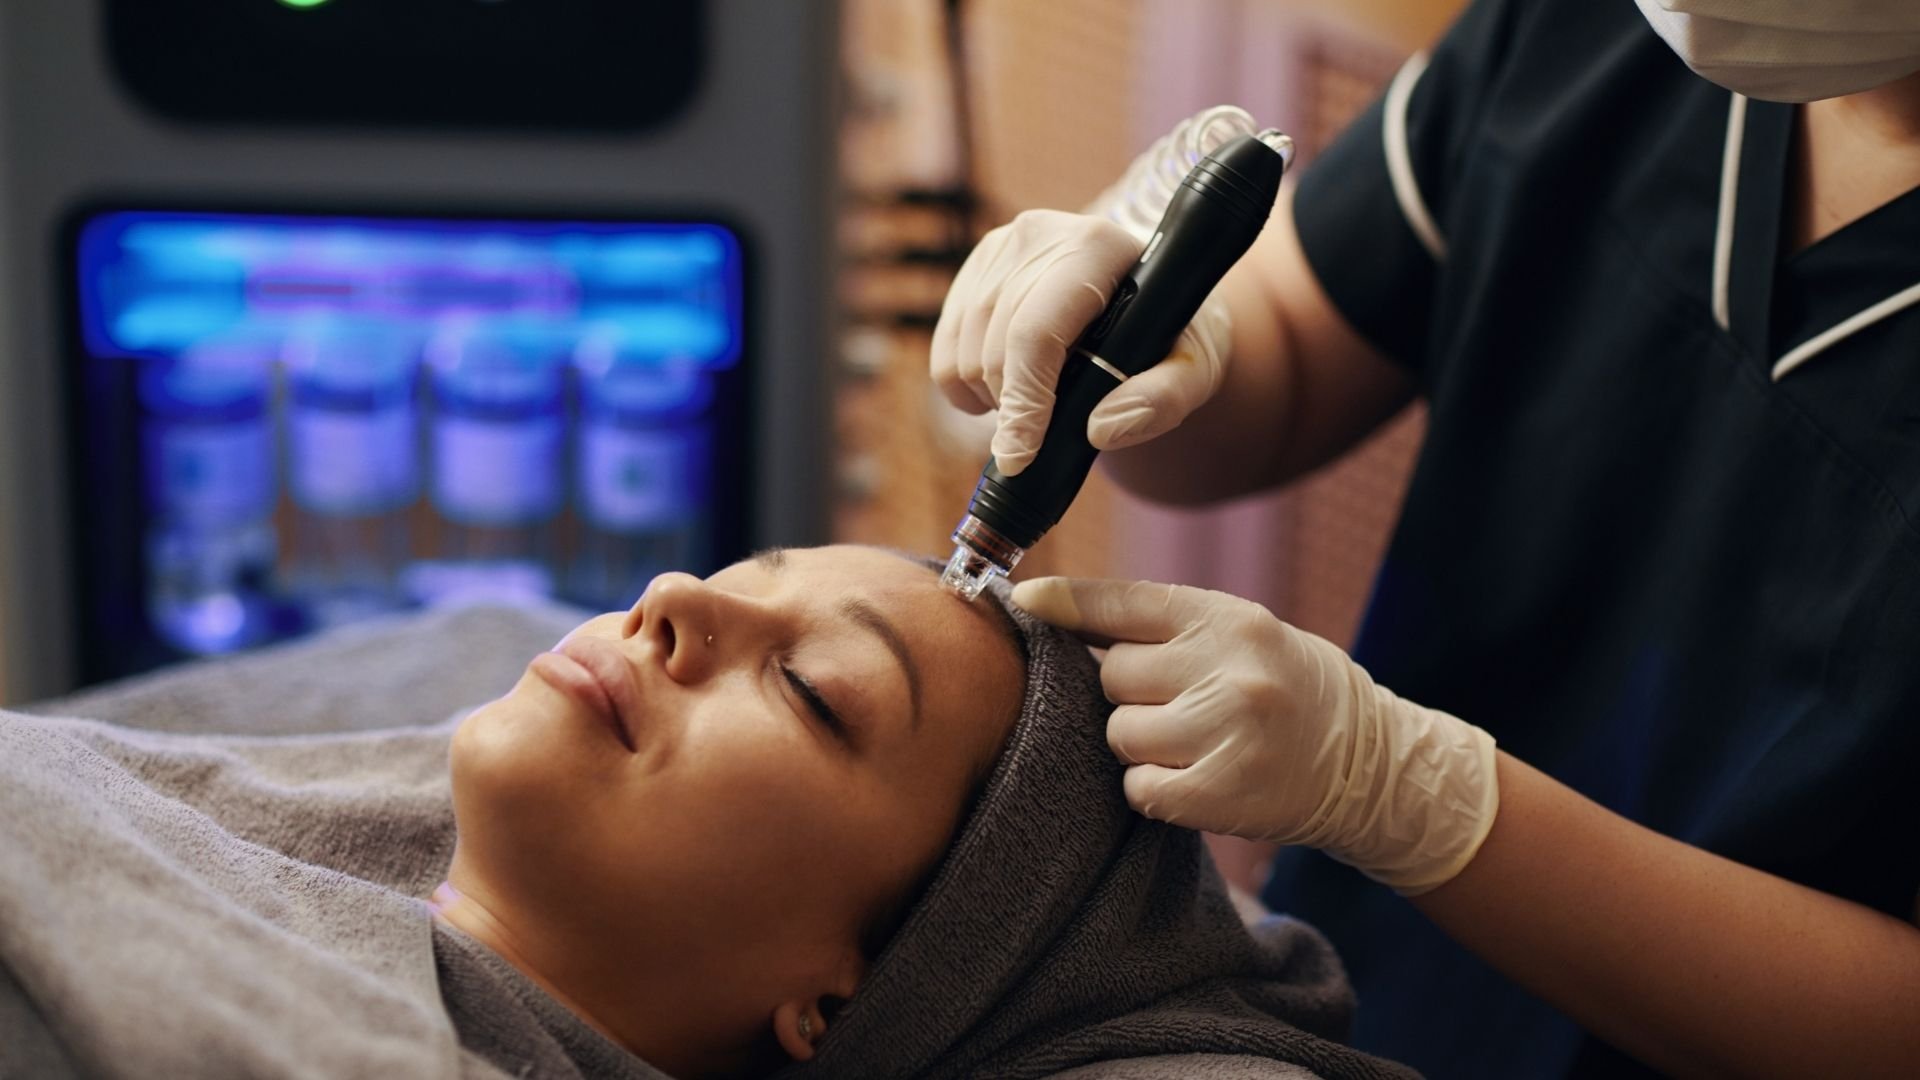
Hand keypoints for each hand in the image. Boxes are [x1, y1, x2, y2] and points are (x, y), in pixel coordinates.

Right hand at [930, 209, 1232, 475]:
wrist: (1149, 299)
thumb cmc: (1171, 337)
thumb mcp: (1193, 370)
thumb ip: (1163, 400)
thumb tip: (1101, 429)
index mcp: (1095, 247)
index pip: (1036, 333)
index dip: (1024, 402)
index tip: (1021, 457)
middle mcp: (1040, 234)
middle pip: (994, 350)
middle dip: (1016, 407)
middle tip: (1052, 424)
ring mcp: (1000, 247)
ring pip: (961, 356)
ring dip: (995, 398)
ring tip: (1041, 395)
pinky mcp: (975, 267)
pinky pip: (943, 353)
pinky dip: (966, 387)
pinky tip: (1010, 384)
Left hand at [1011, 575, 1498, 894]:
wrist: (1370, 764)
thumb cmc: (1286, 688)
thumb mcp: (1237, 634)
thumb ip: (1158, 626)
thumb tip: (1051, 608)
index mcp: (1228, 619)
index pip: (1124, 602)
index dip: (1065, 602)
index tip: (1022, 599)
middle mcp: (1228, 669)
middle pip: (1111, 676)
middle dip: (1128, 693)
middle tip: (1176, 703)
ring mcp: (1227, 732)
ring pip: (1120, 734)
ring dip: (1140, 743)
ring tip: (1189, 741)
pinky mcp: (1223, 792)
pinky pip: (1140, 787)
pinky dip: (1153, 787)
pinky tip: (1192, 778)